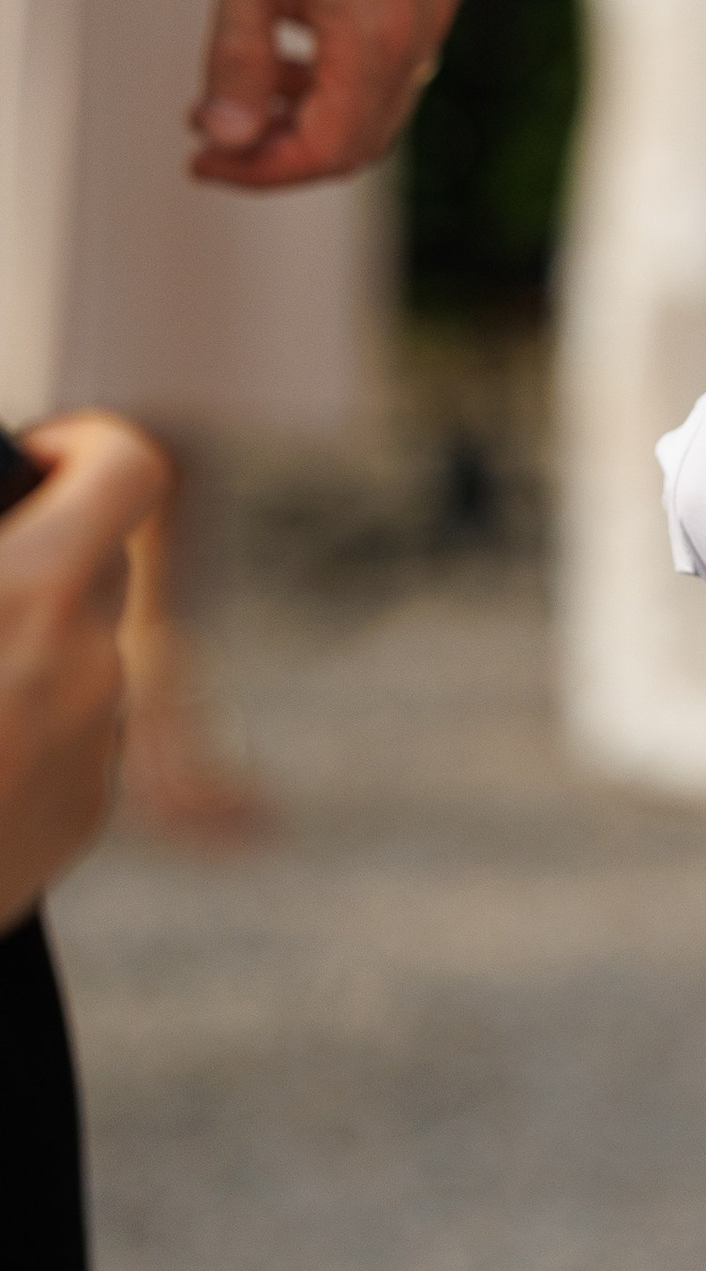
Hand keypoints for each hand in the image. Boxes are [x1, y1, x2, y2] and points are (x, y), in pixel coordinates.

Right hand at [0, 411, 170, 926]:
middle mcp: (88, 666)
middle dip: (41, 558)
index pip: (128, 472)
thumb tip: (6, 525)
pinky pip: (70, 739)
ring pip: (81, 660)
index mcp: (34, 591)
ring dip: (25, 649)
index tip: (41, 461)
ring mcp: (95, 749)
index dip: (87, 451)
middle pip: (102, 570)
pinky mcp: (83, 819)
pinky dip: (24, 727)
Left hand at [191, 0, 475, 187]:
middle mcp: (421, 29)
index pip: (327, 150)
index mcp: (373, 32)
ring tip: (255, 69)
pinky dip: (347, 59)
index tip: (206, 158)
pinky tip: (305, 12)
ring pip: (383, 95)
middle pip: (361, 138)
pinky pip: (400, 45)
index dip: (262, 169)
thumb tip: (228, 136)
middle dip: (286, 147)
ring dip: (316, 102)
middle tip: (221, 131)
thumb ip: (240, 50)